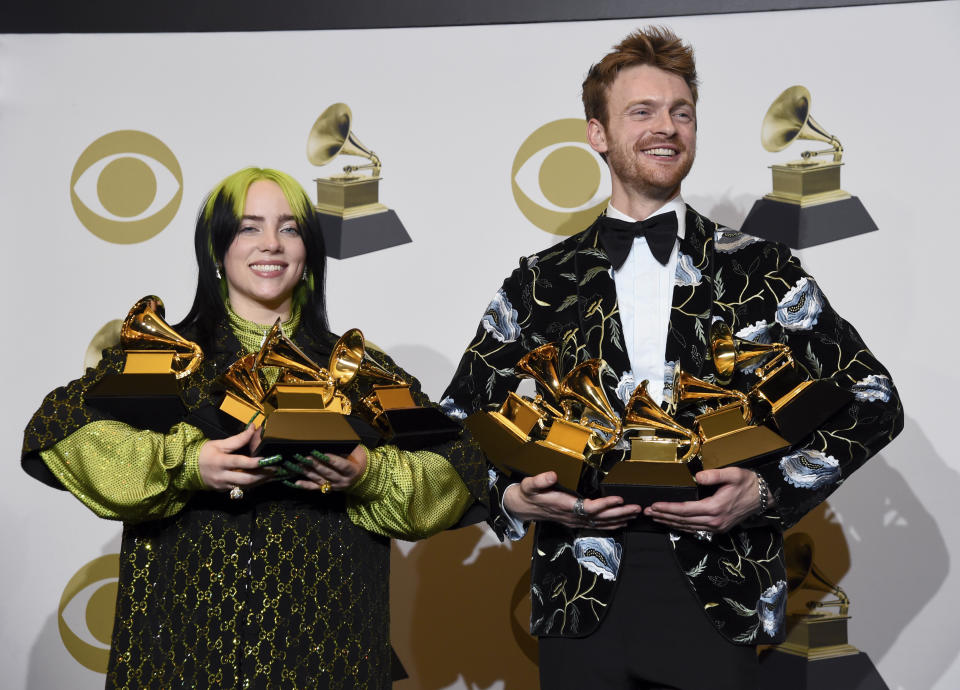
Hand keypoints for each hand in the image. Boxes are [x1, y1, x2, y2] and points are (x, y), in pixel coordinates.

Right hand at [198, 425, 269, 490]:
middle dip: (262, 475)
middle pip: (245, 479)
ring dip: (260, 481)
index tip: (267, 459)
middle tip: (275, 469)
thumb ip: (237, 439)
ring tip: (272, 475)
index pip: (239, 462)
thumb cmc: (203, 453)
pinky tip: (261, 480)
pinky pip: (241, 489)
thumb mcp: (219, 443)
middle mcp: (221, 475)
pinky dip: (252, 485)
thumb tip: (253, 428)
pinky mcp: (223, 490)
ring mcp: (222, 485)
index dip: (254, 462)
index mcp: (219, 461)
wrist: (185, 469)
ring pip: (245, 486)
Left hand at [286, 445, 367, 491]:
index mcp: (352, 471)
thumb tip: (330, 444)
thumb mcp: (356, 453)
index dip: (332, 460)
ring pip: (320, 479)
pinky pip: (316, 488)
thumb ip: (345, 450)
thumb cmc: (358, 460)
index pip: (342, 466)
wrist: (362, 475)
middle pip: (328, 473)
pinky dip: (306, 485)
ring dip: (308, 472)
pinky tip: (297, 482)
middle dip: (316, 464)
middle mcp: (344, 481)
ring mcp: (335, 486)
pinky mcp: (329, 489)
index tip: (322, 453)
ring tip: (299, 464)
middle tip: (307, 457)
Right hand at [502, 471, 641, 529]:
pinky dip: (611, 525)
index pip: (589, 507)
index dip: (605, 504)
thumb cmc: (528, 494)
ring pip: (601, 523)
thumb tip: (552, 475)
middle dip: (620, 513)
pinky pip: (597, 526)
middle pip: (600, 518)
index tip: (619, 498)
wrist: (522, 507)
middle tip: (638, 508)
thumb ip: (540, 480)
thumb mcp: (529, 484)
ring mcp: (575, 521)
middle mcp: (572, 516)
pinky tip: (622, 522)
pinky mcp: (576, 522)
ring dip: (619, 519)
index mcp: (564, 506)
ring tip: (635, 514)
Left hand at [643, 467, 760, 533]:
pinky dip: (681, 526)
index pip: (685, 510)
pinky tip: (672, 523)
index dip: (668, 508)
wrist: (765, 497)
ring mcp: (717, 527)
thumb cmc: (748, 483)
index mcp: (715, 508)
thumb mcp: (733, 474)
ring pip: (688, 527)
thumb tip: (697, 476)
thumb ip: (714, 475)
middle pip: (683, 521)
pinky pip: (696, 529)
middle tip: (647, 512)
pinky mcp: (719, 528)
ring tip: (655, 517)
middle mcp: (715, 521)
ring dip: (670, 522)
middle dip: (663, 516)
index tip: (654, 506)